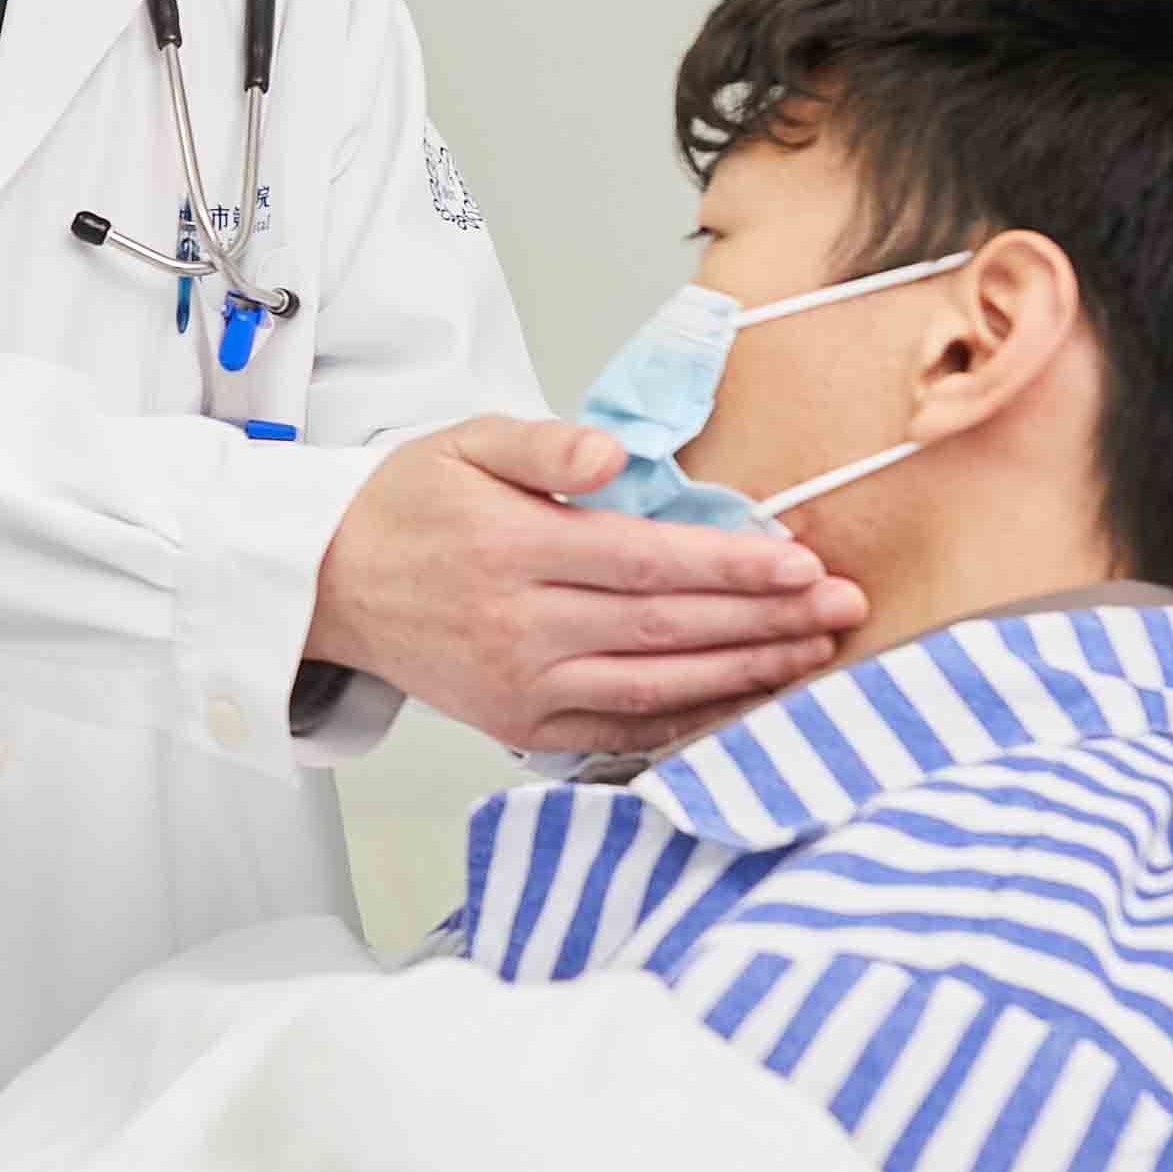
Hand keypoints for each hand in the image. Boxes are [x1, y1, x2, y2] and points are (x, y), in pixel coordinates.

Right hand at [308, 415, 868, 758]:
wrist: (329, 585)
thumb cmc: (407, 506)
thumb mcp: (463, 443)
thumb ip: (544, 445)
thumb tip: (613, 457)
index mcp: (511, 550)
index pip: (644, 560)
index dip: (729, 564)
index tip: (799, 556)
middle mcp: (519, 627)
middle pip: (667, 626)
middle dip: (765, 618)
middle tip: (842, 604)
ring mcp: (522, 686)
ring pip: (658, 684)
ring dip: (747, 670)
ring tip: (818, 650)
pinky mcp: (521, 724)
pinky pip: (623, 729)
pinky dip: (692, 718)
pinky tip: (747, 698)